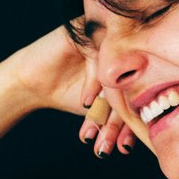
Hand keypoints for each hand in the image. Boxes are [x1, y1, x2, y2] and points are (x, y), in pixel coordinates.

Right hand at [1, 28, 135, 158]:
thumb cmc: (66, 94)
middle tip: (105, 144)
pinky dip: (95, 82)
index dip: (131, 124)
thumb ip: (121, 114)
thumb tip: (147, 135)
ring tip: (95, 128)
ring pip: (117, 72)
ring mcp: (104, 38)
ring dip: (108, 105)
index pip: (138, 95)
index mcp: (129, 65)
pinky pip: (98, 56)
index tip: (123, 148)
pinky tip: (86, 101)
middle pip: (129, 85)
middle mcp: (119, 49)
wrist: (31, 84)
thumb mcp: (99, 109)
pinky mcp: (85, 31)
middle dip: (117, 121)